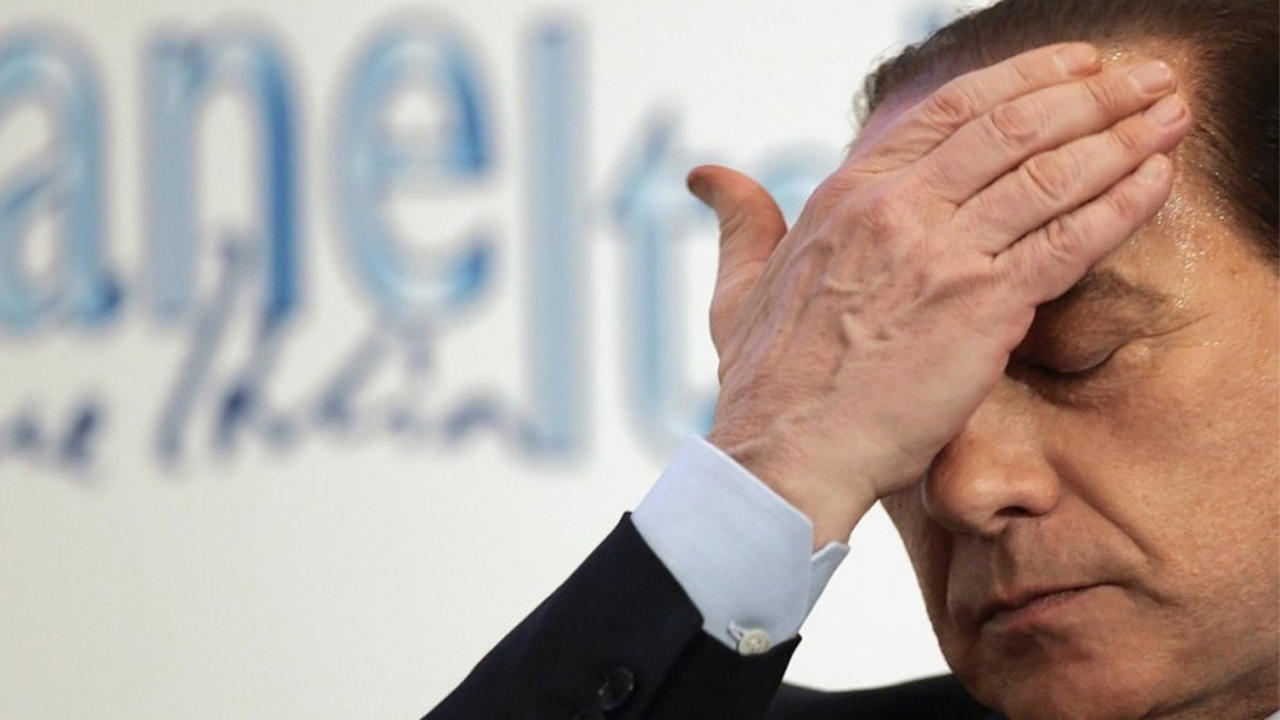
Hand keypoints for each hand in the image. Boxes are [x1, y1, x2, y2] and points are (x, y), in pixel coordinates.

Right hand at [691, 43, 1190, 547]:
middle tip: (1145, 73)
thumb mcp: (736, 287)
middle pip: (1011, 126)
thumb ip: (739, 221)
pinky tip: (1157, 178)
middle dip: (1091, 92)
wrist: (785, 455)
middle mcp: (897, 209)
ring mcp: (941, 254)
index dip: (1022, 79)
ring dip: (1121, 134)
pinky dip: (1120, 204)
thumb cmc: (764, 383)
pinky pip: (1068, 240)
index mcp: (847, 196)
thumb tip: (708, 177)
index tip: (1073, 65)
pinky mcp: (982, 308)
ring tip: (1171, 108)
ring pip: (1048, 172)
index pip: (949, 111)